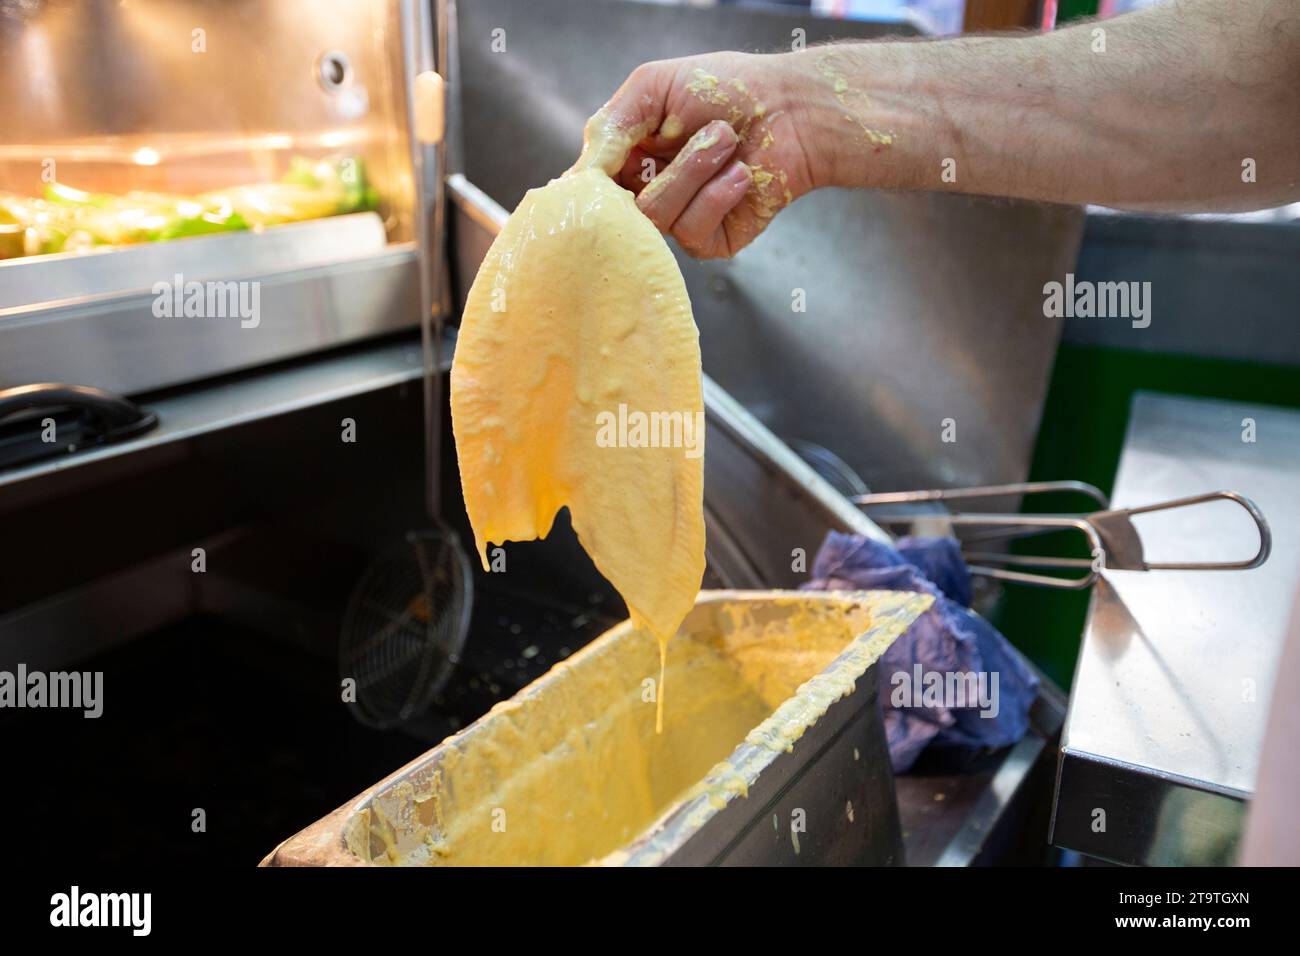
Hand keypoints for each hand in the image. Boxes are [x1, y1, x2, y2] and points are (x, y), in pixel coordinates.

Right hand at [575, 51, 834, 258]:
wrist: (792, 109)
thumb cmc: (728, 88)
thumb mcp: (652, 87)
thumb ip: (609, 126)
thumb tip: (578, 175)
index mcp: (627, 158)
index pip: (590, 188)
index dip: (592, 183)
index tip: (605, 168)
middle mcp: (648, 192)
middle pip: (618, 209)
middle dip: (668, 164)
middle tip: (706, 131)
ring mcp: (679, 220)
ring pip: (657, 218)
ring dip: (697, 171)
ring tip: (729, 140)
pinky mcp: (710, 242)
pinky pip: (692, 233)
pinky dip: (718, 196)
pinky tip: (741, 174)